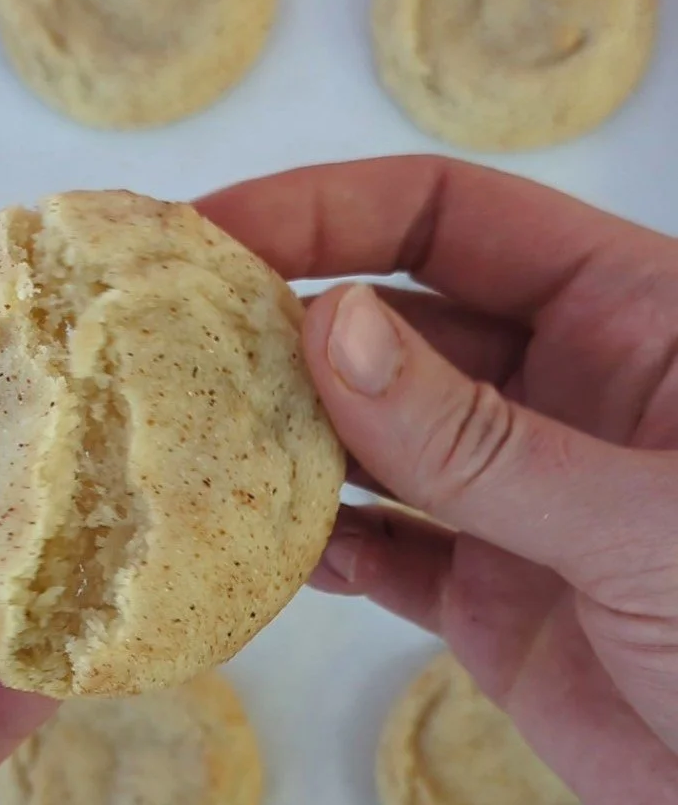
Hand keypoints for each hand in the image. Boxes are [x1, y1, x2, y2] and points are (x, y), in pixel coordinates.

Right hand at [200, 157, 677, 804]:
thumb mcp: (636, 522)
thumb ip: (477, 436)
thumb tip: (328, 328)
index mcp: (630, 318)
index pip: (453, 216)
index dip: (329, 210)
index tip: (212, 232)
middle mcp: (563, 393)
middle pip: (396, 323)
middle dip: (287, 325)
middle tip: (171, 341)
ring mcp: (519, 496)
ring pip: (377, 439)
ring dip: (292, 439)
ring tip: (198, 441)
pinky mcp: (489, 594)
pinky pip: (384, 549)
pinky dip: (326, 547)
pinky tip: (271, 551)